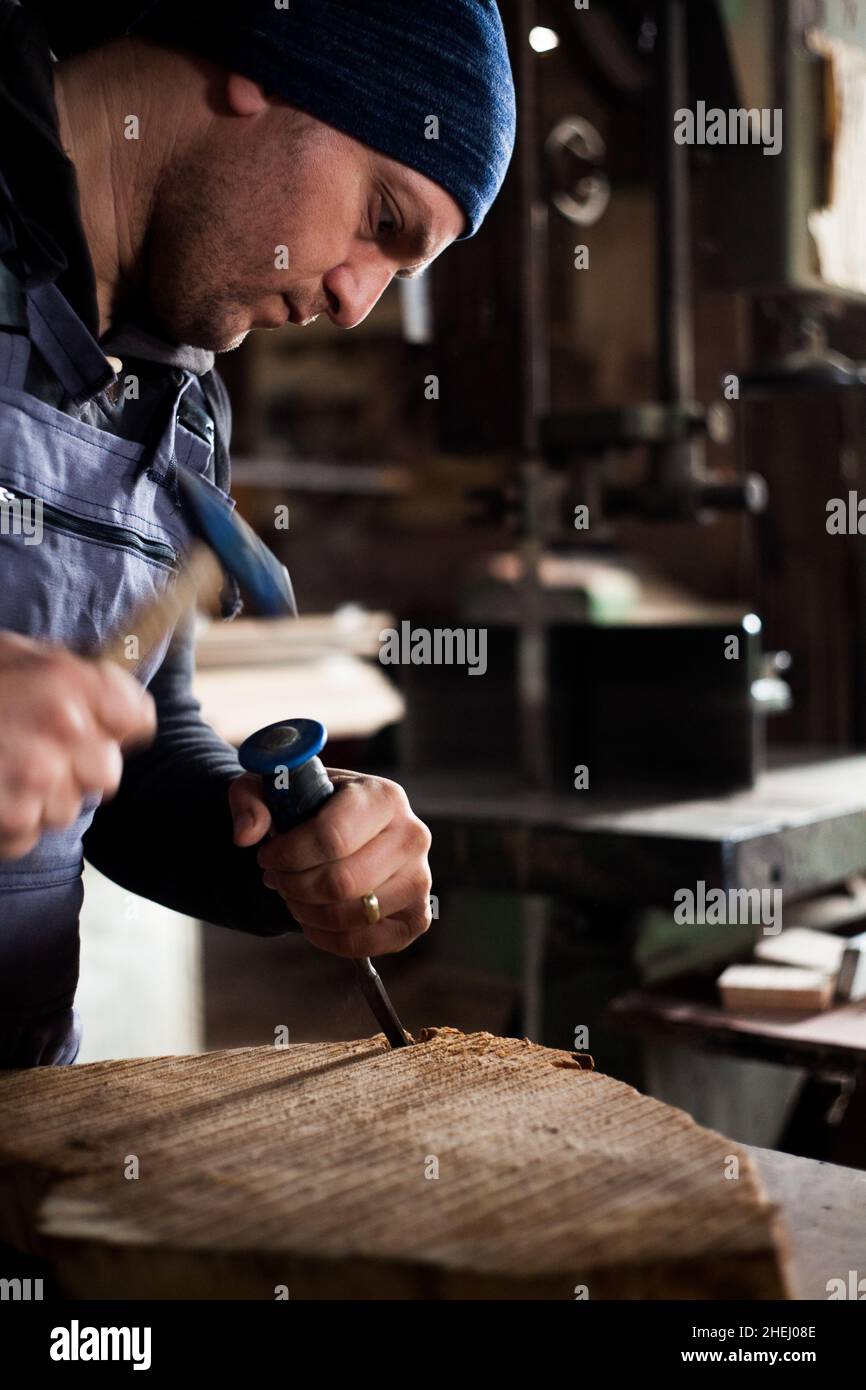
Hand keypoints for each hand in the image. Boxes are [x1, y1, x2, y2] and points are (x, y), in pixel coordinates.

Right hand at [0, 631, 155, 859]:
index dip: (115, 723)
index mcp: (67, 681)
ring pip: (68, 808)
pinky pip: (29, 833)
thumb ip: (63, 670)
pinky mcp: (10, 818)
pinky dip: (9, 822)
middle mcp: (62, 729)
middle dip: (77, 767)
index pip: (137, 717)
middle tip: (32, 750)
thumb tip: (112, 693)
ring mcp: (35, 779)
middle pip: (107, 772)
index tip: (98, 724)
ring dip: (39, 796)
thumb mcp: (8, 653)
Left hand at [229, 769, 432, 956]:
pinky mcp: (416, 916)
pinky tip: (312, 922)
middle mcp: (412, 835)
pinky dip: (331, 940)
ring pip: (353, 914)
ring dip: (309, 913)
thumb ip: (250, 800)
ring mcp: (420, 879)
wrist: (342, 829)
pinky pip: (369, 943)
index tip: (266, 857)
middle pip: (342, 882)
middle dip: (295, 887)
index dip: (289, 856)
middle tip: (276, 879)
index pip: (333, 837)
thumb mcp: (274, 789)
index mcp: (383, 796)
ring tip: (294, 896)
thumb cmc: (310, 807)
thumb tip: (246, 836)